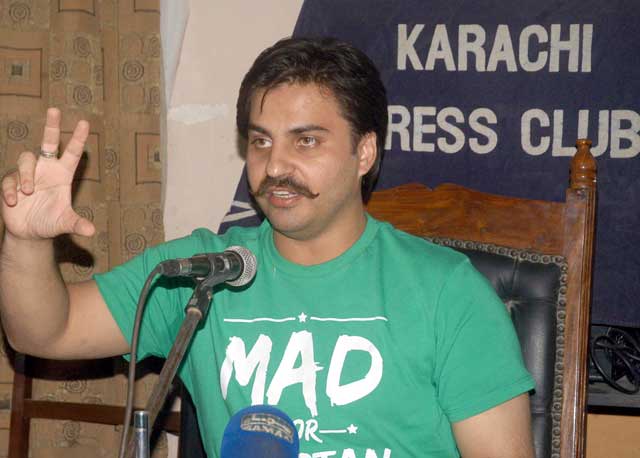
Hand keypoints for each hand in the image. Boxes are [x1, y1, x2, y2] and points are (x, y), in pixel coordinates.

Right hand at [1, 108, 95, 239]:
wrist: (29, 232)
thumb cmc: (50, 223)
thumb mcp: (64, 223)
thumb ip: (76, 224)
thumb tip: (91, 231)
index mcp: (62, 175)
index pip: (72, 153)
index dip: (77, 138)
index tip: (84, 122)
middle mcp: (46, 169)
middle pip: (48, 142)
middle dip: (51, 126)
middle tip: (55, 109)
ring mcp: (28, 174)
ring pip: (26, 159)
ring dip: (27, 175)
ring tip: (29, 192)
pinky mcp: (11, 182)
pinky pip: (9, 179)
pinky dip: (11, 189)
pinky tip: (14, 202)